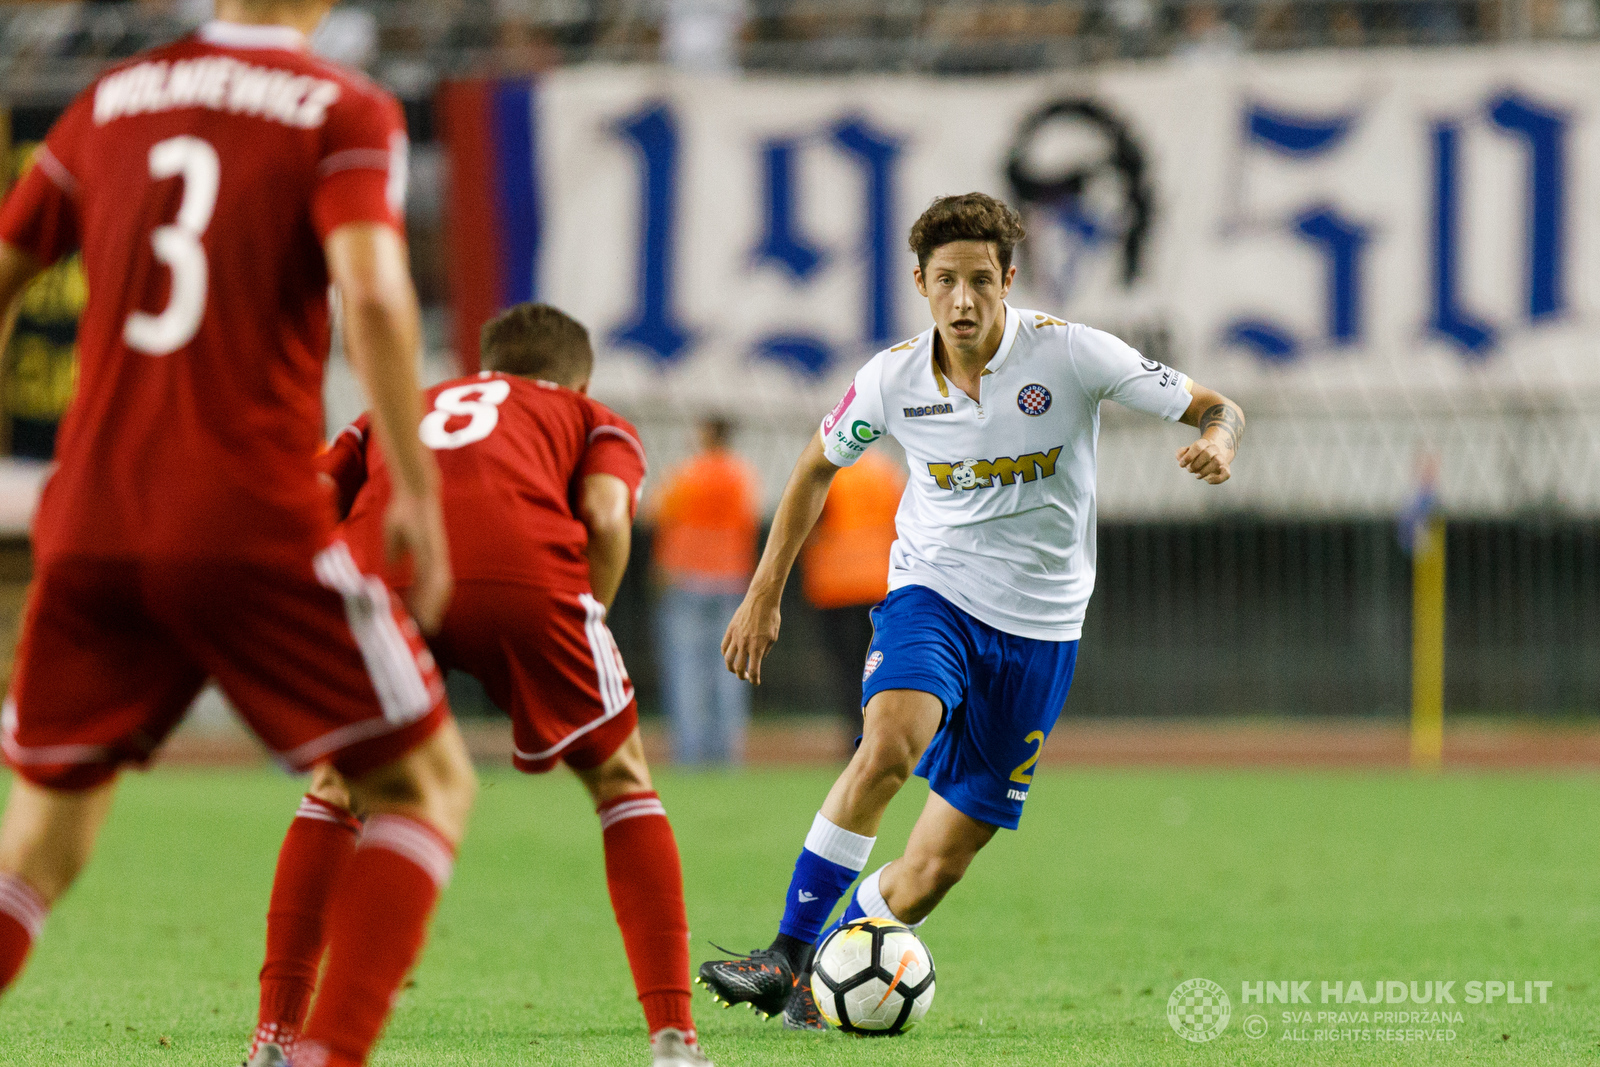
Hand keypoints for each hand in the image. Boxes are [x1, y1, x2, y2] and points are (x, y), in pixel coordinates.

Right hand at [384, 488, 451, 633]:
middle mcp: (435, 559)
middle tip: (425, 632)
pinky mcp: (436, 550)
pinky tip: (427, 606)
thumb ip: (395, 553)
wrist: (413, 491)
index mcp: (426, 557)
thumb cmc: (403, 510)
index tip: (414, 620)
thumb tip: (392, 567)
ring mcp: (437, 555)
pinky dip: (432, 594)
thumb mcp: (395, 537)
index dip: (421, 603)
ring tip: (427, 627)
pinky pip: (436, 576)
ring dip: (433, 608)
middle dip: (431, 612)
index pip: (425, 586)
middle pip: (437, 591)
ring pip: (439, 588)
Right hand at [722, 587, 780, 684]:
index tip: (755, 682)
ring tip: (734, 669)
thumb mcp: (773, 636)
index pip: (753, 670)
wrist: (761, 599)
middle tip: (745, 677)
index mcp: (757, 647)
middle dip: (741, 676)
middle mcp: (745, 644)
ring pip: (727, 659)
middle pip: (738, 667)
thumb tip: (758, 658)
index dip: (754, 679)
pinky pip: (724, 646)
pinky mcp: (730, 630)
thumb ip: (765, 650)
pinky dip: (725, 654)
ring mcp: (736, 637)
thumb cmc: (771, 617)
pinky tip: (730, 656)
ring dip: (730, 668)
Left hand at [1176, 438, 1231, 483]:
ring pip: (1217, 461)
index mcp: (1204, 444)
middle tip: (1189, 470)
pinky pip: (1226, 474)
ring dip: (1205, 471)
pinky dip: (1217, 479)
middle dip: (1196, 464)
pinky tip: (1208, 481)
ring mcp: (1221, 459)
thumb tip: (1180, 456)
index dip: (1188, 456)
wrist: (1211, 458)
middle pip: (1208, 453)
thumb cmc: (1196, 457)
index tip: (1181, 465)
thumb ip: (1180, 453)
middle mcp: (1214, 449)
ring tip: (1197, 476)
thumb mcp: (1186, 453)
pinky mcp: (1226, 469)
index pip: (1198, 446)